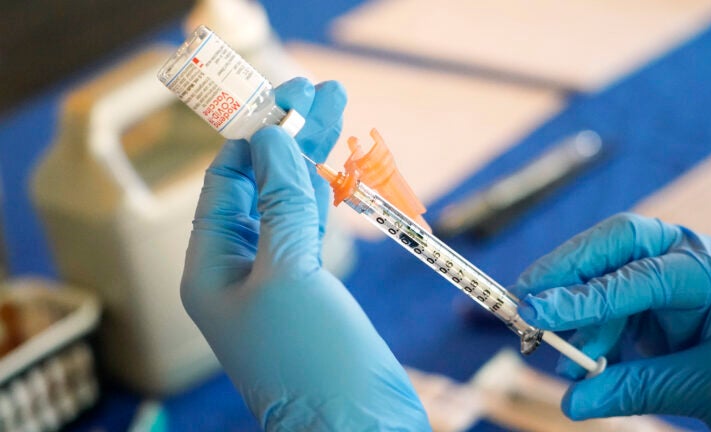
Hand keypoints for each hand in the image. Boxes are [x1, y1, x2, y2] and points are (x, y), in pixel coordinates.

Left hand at [181, 78, 428, 429]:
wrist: (358, 429)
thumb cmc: (312, 365)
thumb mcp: (289, 275)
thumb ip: (282, 203)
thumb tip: (272, 138)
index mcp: (212, 270)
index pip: (227, 183)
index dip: (255, 136)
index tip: (287, 96)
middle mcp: (240, 272)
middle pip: (261, 187)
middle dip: (288, 139)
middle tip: (319, 91)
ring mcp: (279, 281)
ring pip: (291, 204)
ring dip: (312, 159)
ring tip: (336, 111)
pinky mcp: (316, 292)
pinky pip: (314, 229)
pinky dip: (328, 195)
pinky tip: (337, 166)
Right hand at [513, 213, 710, 430]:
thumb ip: (640, 389)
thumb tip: (573, 403)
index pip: (644, 273)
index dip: (585, 296)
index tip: (536, 312)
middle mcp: (697, 260)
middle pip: (619, 245)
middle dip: (568, 271)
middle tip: (525, 300)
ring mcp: (679, 278)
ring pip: (611, 273)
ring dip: (578, 311)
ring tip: (556, 350)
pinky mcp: (665, 304)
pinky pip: (617, 305)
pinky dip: (593, 328)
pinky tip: (582, 357)